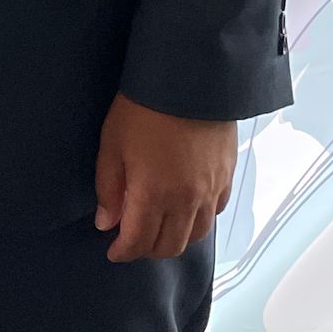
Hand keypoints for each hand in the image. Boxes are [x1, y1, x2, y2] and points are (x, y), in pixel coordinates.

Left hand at [94, 94, 235, 263]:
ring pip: (195, 236)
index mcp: (153, 194)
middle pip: (169, 246)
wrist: (190, 79)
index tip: (113, 252)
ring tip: (158, 231)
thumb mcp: (112, 144)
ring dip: (174, 241)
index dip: (123, 252)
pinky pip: (214, 214)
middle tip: (132, 242)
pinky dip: (198, 222)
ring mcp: (210, 191)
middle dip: (146, 251)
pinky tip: (186, 212)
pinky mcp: (226, 177)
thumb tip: (106, 222)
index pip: (138, 241)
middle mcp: (185, 200)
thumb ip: (108, 188)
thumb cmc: (143, 109)